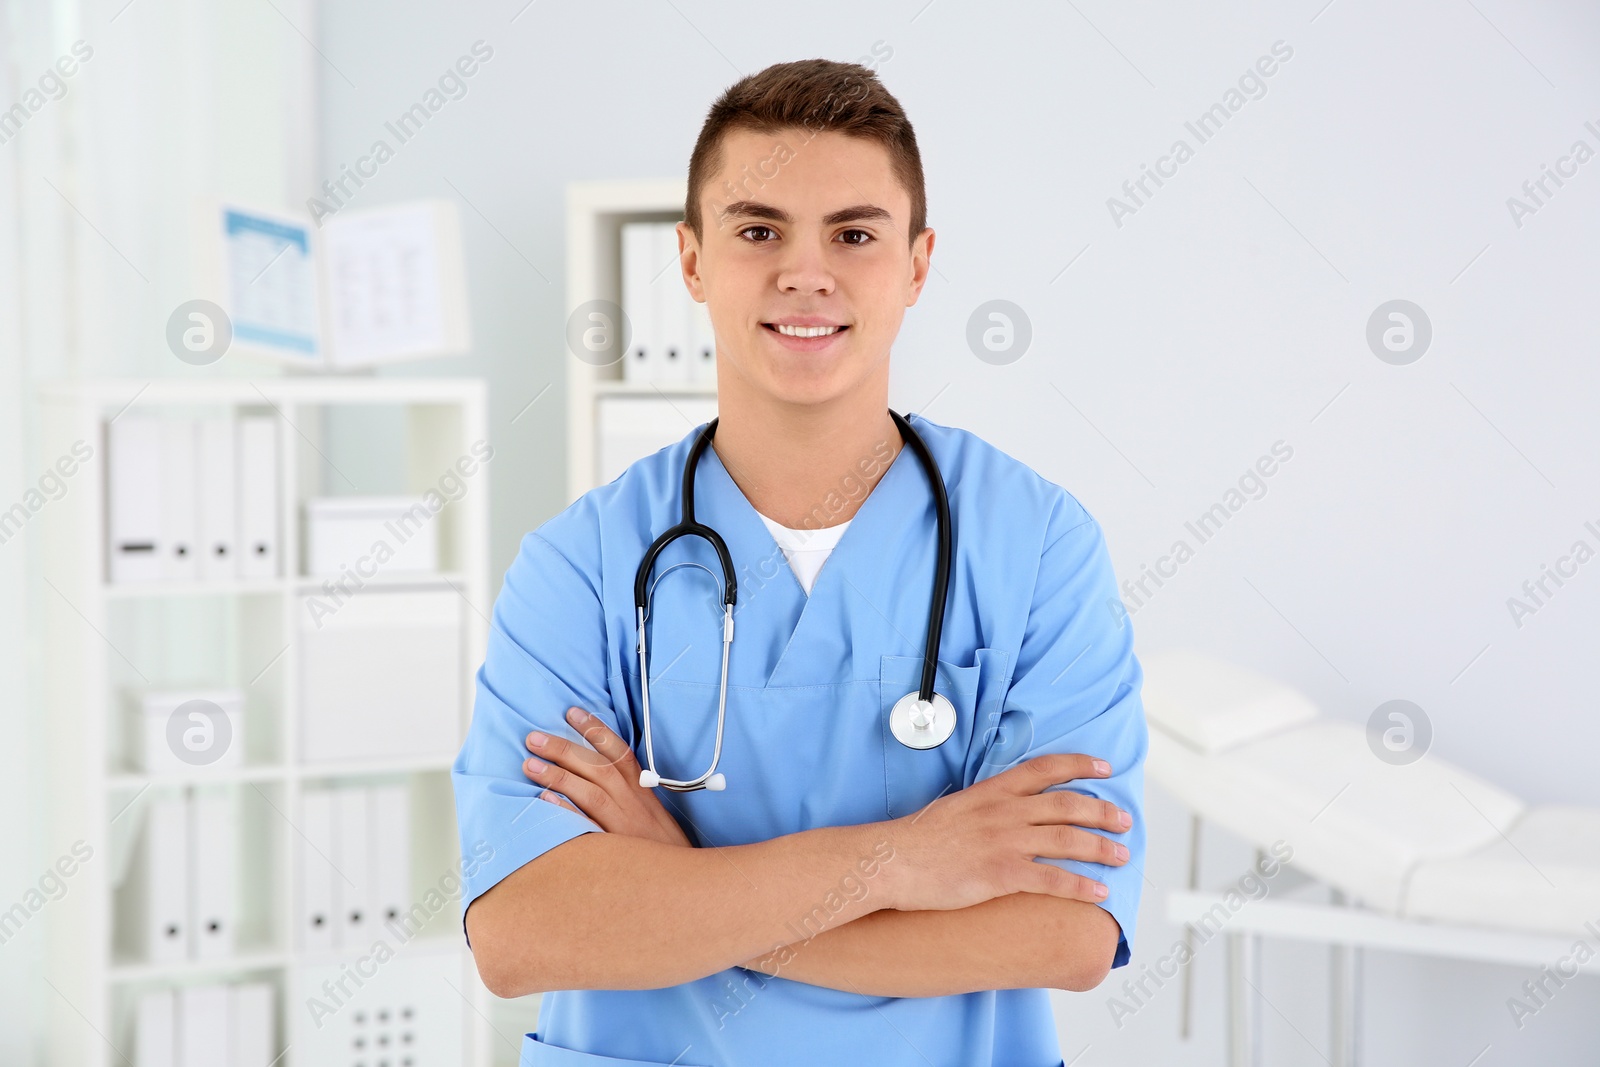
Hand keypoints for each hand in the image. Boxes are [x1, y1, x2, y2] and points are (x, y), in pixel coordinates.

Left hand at [522, 707, 693, 848]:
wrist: (682, 882)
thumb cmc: (663, 849)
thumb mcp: (653, 814)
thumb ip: (631, 794)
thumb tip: (600, 776)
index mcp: (643, 791)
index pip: (619, 753)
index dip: (596, 731)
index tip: (572, 713)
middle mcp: (633, 803)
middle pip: (597, 768)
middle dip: (564, 749)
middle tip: (533, 738)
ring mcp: (623, 826)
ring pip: (589, 792)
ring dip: (558, 776)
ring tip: (529, 765)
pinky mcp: (614, 849)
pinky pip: (586, 827)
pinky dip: (566, 812)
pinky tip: (544, 801)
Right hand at [877, 753, 1130, 912]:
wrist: (894, 860)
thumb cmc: (918, 839)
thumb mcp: (956, 807)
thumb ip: (985, 806)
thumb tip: (1003, 810)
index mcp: (993, 791)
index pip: (1045, 769)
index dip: (1079, 765)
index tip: (1104, 768)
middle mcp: (1004, 812)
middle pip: (1067, 805)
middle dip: (1102, 812)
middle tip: (1125, 821)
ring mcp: (1004, 842)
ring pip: (1067, 840)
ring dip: (1100, 848)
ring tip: (1121, 856)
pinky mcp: (1001, 874)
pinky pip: (1052, 879)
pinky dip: (1080, 886)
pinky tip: (1099, 893)